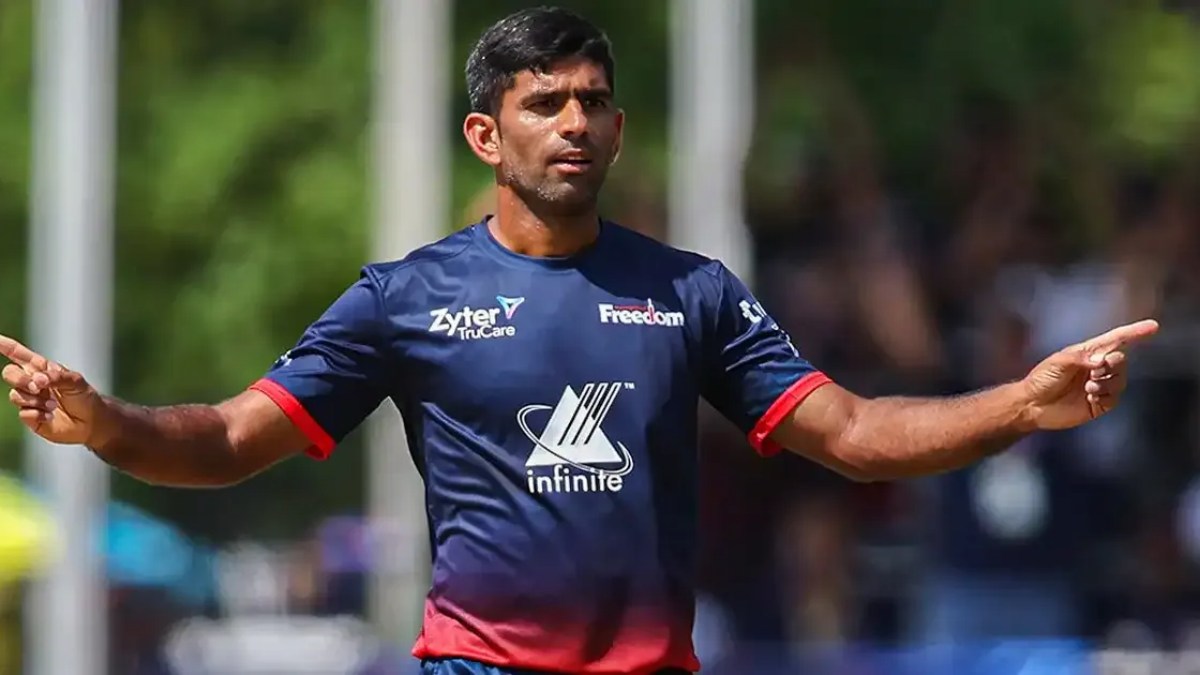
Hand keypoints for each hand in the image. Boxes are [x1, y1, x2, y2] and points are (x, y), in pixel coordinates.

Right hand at [1, 335, 103, 444]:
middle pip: (10, 373)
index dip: (5, 346)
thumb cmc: (85, 397)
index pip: (18, 354)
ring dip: (34, 400)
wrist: (92, 422)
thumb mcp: (76, 382)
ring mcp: (29, 400)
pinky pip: (23, 413)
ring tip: (53, 405)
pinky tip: (50, 416)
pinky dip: (37, 414)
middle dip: (20, 379)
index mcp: (41, 369)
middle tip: (38, 387)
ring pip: (15, 395)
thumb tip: (37, 380)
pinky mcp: (30, 417)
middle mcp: (32, 383)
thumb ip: (57, 377)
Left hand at [1022, 319, 1159, 430]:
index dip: (1134, 333)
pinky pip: (1114, 398)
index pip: (1115, 340)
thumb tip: (1103, 360)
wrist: (1032, 405)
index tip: (1153, 326)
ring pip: (1120, 380)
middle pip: (1120, 360)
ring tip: (1088, 386)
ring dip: (1107, 381)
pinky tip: (1089, 397)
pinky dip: (1105, 396)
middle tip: (1098, 368)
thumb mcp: (1058, 362)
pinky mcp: (1099, 404)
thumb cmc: (1041, 379)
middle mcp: (1096, 368)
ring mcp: (1099, 386)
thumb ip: (1080, 358)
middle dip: (1115, 362)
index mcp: (1088, 353)